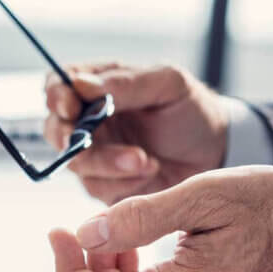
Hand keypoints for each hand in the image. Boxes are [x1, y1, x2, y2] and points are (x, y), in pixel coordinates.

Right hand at [44, 63, 228, 203]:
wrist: (216, 153)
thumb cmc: (192, 110)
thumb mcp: (167, 85)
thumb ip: (125, 83)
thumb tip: (80, 83)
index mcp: (98, 86)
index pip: (57, 85)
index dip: (56, 96)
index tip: (71, 107)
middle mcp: (88, 120)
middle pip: (55, 129)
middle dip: (73, 141)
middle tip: (90, 145)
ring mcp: (95, 153)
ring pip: (75, 163)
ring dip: (108, 164)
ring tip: (146, 161)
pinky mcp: (106, 184)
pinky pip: (97, 188)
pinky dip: (124, 183)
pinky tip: (150, 171)